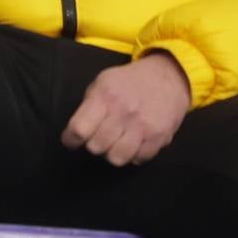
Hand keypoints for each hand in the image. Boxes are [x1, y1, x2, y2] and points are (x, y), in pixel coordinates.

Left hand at [63, 53, 191, 166]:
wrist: (167, 77)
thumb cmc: (129, 81)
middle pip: (96, 146)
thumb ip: (89, 105)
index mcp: (105, 97)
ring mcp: (143, 127)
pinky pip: (139, 159)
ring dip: (112, 153)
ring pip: (117, 158)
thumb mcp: (102, 82)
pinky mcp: (160, 137)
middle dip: (92, 145)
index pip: (80, 129)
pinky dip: (133, 156)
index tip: (70, 141)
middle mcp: (124, 113)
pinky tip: (132, 144)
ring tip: (114, 143)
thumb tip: (77, 131)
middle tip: (97, 138)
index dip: (70, 139)